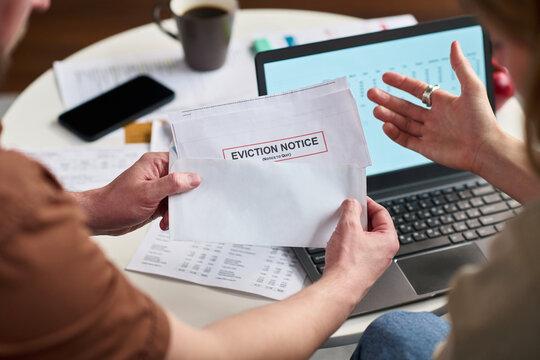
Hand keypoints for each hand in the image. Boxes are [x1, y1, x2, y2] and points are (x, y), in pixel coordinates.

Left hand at [75, 152, 200, 234]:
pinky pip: (172, 207)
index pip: (182, 160)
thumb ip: (172, 184)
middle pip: (184, 180)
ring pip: (180, 196)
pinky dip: (171, 216)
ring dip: (177, 209)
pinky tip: (164, 222)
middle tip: (185, 206)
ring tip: (168, 218)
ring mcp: (158, 188)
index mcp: (155, 163)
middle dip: (186, 196)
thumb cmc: (117, 202)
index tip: (207, 179)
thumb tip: (193, 178)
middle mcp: (158, 173)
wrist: (101, 218)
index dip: (195, 169)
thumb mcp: (147, 193)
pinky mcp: (157, 201)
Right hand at [323, 198, 397, 301]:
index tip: (357, 199)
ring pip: (365, 237)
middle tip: (346, 212)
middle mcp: (385, 251)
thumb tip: (352, 204)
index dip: (368, 203)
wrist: (339, 288)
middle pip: (373, 225)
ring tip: (340, 227)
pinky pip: (359, 248)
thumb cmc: (348, 265)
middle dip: (358, 217)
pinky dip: (349, 241)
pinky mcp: (364, 267)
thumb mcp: (348, 228)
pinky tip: (339, 242)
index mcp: (389, 240)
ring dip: (352, 229)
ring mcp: (375, 260)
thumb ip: (351, 210)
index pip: (382, 213)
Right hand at [367, 40, 501, 172]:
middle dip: (387, 99)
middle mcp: (434, 117)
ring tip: (375, 109)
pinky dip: (395, 134)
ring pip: (403, 123)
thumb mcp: (472, 88)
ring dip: (388, 116)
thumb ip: (460, 66)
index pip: (416, 90)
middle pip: (405, 107)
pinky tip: (386, 126)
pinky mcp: (427, 149)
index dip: (401, 83)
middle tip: (371, 93)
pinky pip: (406, 140)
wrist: (487, 149)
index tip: (386, 77)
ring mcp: (429, 133)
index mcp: (443, 102)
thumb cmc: (483, 119)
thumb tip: (454, 44)